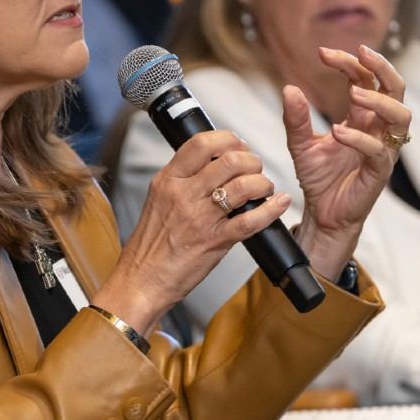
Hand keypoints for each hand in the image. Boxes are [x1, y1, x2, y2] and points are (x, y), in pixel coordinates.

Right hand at [97, 131, 290, 332]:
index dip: (228, 139)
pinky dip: (271, 210)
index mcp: (168, 180)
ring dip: (262, 183)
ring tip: (264, 188)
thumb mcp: (158, 200)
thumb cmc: (151, 245)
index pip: (201, 143)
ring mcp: (199, 218)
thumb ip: (182, 180)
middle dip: (251, 160)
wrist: (140, 280)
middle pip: (229, 160)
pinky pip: (251, 221)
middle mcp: (183, 194)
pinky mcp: (214, 241)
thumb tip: (212, 164)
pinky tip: (279, 204)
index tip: (238, 145)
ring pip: (243, 186)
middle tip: (255, 168)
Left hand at [286, 45, 410, 279]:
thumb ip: (296, 118)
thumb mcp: (300, 144)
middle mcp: (378, 129)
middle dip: (383, 67)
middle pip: (396, 89)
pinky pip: (379, 151)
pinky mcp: (379, 172)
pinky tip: (337, 132)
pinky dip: (360, 139)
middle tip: (362, 53)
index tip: (323, 53)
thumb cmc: (319, 178)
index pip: (366, 79)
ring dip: (379, 101)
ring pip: (401, 116)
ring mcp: (382, 149)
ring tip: (353, 93)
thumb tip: (289, 88)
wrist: (322, 214)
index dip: (349, 63)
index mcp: (363, 118)